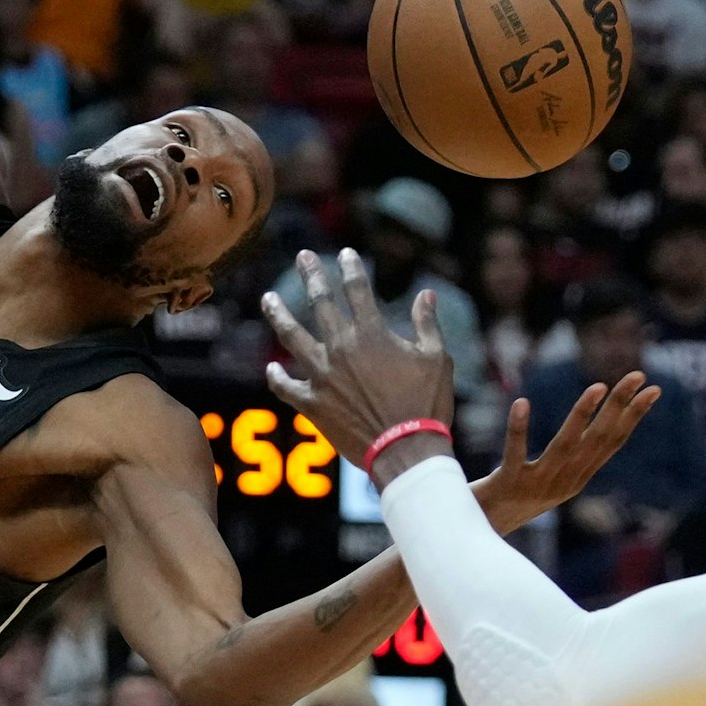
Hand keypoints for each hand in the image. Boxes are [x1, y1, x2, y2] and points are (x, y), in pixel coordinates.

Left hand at [263, 248, 453, 479]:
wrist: (406, 451)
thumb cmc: (427, 405)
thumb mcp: (437, 359)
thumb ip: (427, 324)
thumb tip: (426, 294)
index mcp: (372, 334)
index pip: (357, 290)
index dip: (351, 269)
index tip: (345, 254)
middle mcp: (342, 349)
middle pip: (320, 303)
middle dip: (312, 276)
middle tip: (304, 257)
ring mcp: (322, 376)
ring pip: (292, 337)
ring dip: (279, 315)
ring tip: (267, 299)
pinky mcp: (312, 404)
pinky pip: (286, 387)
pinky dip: (277, 378)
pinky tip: (271, 368)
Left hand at [472, 376, 660, 534]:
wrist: (481, 534)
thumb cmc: (513, 498)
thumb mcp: (550, 478)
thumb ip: (570, 457)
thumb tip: (592, 426)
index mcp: (577, 478)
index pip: (611, 443)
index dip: (633, 416)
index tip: (653, 389)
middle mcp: (563, 483)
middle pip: (597, 440)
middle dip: (619, 406)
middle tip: (637, 374)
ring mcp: (536, 486)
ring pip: (564, 447)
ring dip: (582, 416)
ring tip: (597, 386)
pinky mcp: (507, 485)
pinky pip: (515, 455)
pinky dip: (519, 429)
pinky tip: (521, 402)